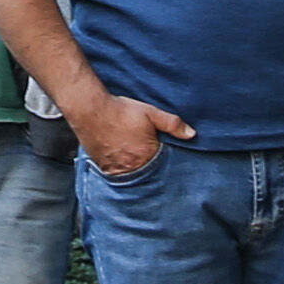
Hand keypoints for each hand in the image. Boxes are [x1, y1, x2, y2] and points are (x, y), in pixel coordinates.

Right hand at [68, 89, 190, 177]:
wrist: (90, 110)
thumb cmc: (120, 111)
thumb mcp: (150, 114)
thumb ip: (172, 125)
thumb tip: (192, 134)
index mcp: (147, 156)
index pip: (162, 165)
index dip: (164, 159)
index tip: (163, 154)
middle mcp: (131, 167)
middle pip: (147, 172)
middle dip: (149, 165)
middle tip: (145, 153)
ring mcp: (116, 170)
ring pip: (132, 174)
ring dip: (135, 168)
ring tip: (133, 155)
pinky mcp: (103, 168)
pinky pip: (117, 174)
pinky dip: (121, 168)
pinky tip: (121, 158)